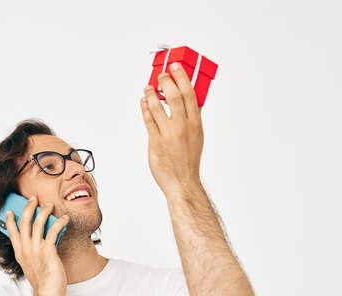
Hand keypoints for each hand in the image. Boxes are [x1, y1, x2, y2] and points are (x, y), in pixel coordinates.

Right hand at [6, 195, 69, 295]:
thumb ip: (32, 251)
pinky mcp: (48, 252)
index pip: (12, 232)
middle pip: (24, 222)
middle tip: (33, 198)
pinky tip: (65, 219)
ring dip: (44, 211)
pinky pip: (53, 231)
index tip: (10, 211)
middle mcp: (26, 249)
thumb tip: (40, 238)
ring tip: (49, 205)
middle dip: (28, 207)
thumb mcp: (31, 265)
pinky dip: (59, 222)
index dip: (10, 220)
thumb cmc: (42, 282)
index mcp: (20, 252)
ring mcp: (36, 250)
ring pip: (37, 223)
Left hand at [140, 62, 203, 192]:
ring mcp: (168, 134)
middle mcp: (183, 127)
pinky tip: (144, 102)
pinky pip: (148, 120)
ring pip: (158, 107)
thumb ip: (192, 118)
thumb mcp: (197, 136)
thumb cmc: (188, 160)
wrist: (182, 182)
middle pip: (174, 96)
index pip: (190, 94)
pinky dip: (145, 108)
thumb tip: (189, 100)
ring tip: (148, 87)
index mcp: (196, 123)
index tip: (176, 67)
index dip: (182, 78)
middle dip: (166, 81)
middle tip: (161, 74)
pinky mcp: (155, 141)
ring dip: (152, 93)